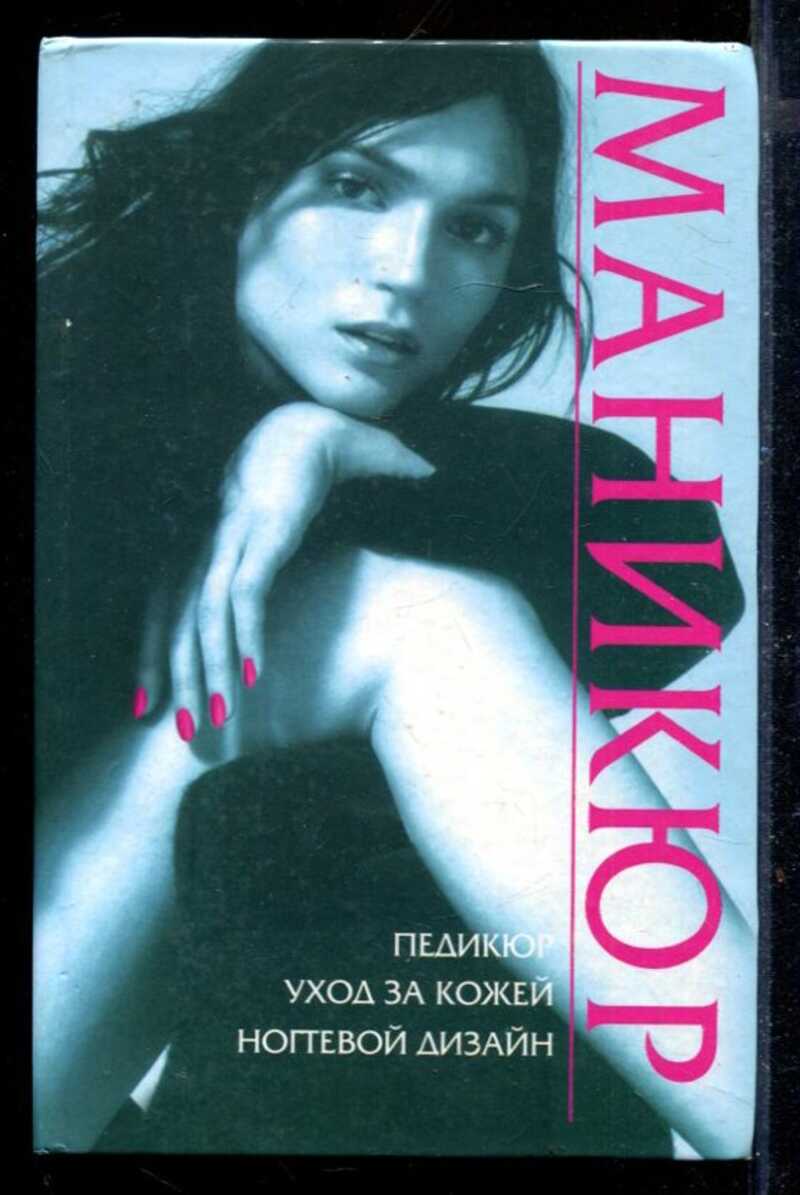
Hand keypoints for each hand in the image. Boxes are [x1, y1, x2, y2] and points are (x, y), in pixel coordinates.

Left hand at [133, 401, 434, 741]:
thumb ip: (289, 560)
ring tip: (217, 718)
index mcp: (210, 542)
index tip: (153, 699)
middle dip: (178, 679)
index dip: (157, 652)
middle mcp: (211, 544)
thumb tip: (295, 593)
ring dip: (209, 671)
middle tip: (187, 731)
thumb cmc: (301, 469)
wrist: (315, 421)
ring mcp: (234, 537)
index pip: (168, 605)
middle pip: (179, 621)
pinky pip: (246, 592)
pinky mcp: (264, 531)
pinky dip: (245, 635)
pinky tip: (252, 676)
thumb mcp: (286, 527)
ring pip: (207, 616)